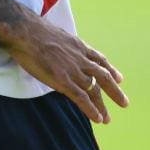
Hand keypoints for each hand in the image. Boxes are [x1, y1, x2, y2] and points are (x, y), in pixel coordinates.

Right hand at [0, 16, 127, 123]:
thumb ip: (62, 44)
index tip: (119, 78)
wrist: (25, 32)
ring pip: (93, 90)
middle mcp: (80, 59)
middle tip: (124, 103)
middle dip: (114, 91)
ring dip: (101, 106)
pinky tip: (98, 119)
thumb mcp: (55, 34)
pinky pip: (81, 98)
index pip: (99, 59)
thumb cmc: (33, 30)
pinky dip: (91, 109)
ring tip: (106, 119)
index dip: (110, 69)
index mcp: (78, 46)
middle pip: (102, 77)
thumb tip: (58, 47)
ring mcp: (73, 70)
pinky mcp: (63, 81)